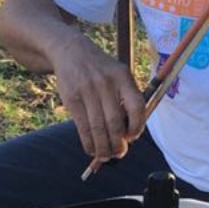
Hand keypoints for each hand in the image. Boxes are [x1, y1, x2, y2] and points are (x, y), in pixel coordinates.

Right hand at [53, 35, 144, 165]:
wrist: (71, 52)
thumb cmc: (101, 70)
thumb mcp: (118, 75)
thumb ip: (127, 99)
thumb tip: (129, 136)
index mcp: (123, 77)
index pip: (136, 106)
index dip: (137, 126)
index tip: (133, 137)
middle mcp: (106, 83)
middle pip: (115, 123)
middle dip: (118, 144)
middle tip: (119, 153)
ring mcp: (87, 91)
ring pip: (98, 128)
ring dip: (103, 148)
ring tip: (106, 156)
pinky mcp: (71, 99)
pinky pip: (82, 127)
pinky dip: (88, 143)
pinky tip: (92, 150)